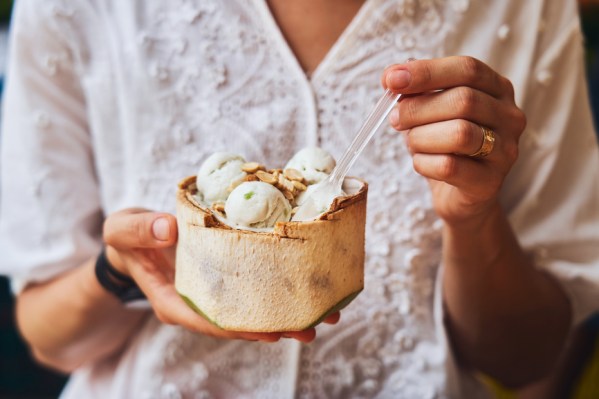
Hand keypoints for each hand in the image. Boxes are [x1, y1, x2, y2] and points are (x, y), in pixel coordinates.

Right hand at [103, 208, 337, 342]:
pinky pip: (253, 292)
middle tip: (311, 328)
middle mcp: (197, 304)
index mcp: (172, 301)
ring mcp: (213, 295)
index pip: (208, 320)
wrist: (136, 238)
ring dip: (286, 314)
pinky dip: (278, 293)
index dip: (240, 327)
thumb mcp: (122, 229)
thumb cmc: (128, 238)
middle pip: (239, 323)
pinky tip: (305, 290)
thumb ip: (140, 230)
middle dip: (275, 327)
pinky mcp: (226, 282)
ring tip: (322, 316)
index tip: (271, 331)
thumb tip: (167, 229)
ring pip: (252, 311)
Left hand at [382, 57, 526, 225]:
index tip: (391, 79)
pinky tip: (420, 162)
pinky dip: (424, 163)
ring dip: (421, 137)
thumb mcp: (431, 113)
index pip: (467, 69)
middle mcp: (510, 116)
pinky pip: (449, 167)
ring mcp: (505, 150)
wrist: (460, 196)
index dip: (427, 72)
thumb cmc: (444, 146)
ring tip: (412, 142)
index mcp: (497, 89)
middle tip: (395, 119)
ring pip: (460, 134)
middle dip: (418, 108)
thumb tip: (392, 76)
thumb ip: (416, 92)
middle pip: (464, 100)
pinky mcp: (490, 182)